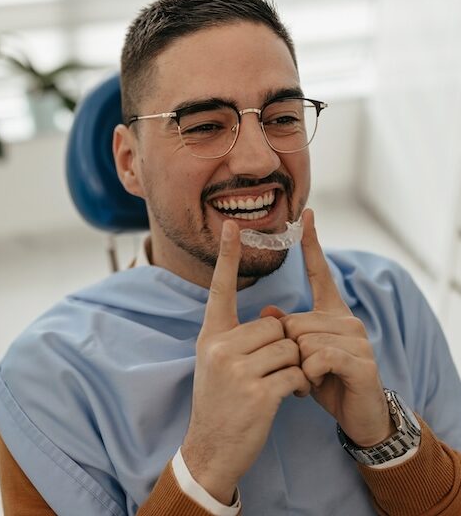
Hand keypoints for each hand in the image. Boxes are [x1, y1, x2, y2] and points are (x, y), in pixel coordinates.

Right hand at [181, 220, 309, 504]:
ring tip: (283, 384)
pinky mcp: (258, 392)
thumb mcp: (216, 362)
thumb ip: (239, 336)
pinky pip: (296, 372)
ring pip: (289, 347)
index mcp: (210, 335)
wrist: (210, 448)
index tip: (232, 225)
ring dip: (295, 367)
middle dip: (284, 347)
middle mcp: (220, 346)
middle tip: (276, 370)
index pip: (220, 288)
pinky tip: (292, 396)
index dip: (227, 255)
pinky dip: (301, 384)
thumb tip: (273, 316)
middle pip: (274, 325)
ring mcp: (237, 369)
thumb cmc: (217, 400)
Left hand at [280, 209, 393, 446]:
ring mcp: (357, 338)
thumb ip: (286, 331)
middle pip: (295, 322)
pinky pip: (317, 357)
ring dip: (299, 366)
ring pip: (303, 340)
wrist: (359, 416)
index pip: (319, 271)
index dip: (312, 244)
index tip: (307, 214)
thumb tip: (267, 312)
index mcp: (332, 312)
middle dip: (289, 351)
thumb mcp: (301, 354)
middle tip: (302, 369)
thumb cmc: (326, 380)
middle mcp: (347, 318)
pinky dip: (309, 375)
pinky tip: (319, 383)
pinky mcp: (362, 361)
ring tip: (312, 378)